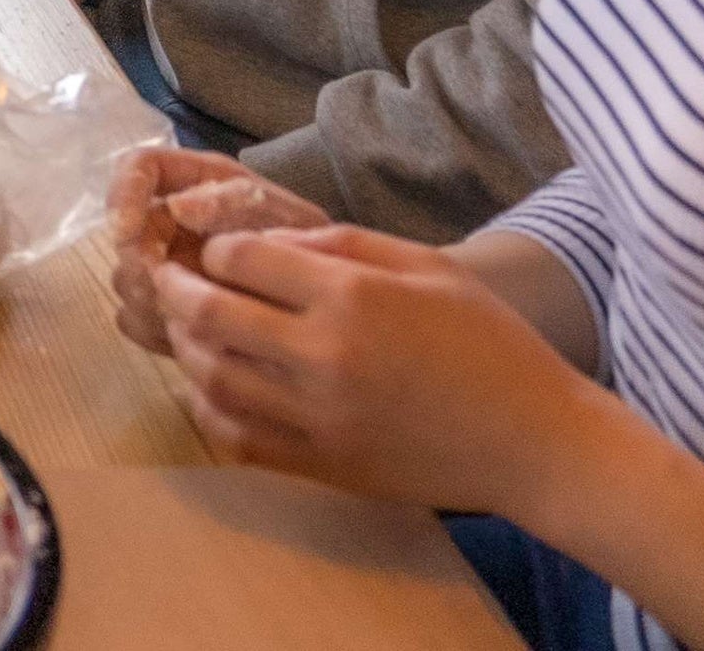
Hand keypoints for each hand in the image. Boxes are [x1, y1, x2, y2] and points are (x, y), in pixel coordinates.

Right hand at [110, 146, 324, 355]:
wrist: (324, 301)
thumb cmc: (308, 248)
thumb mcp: (282, 215)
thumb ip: (233, 202)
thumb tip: (178, 206)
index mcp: (194, 181)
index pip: (137, 166)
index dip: (124, 194)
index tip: (128, 232)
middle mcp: (170, 219)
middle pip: (123, 234)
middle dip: (141, 263)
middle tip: (171, 288)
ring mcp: (164, 264)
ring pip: (123, 279)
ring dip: (148, 298)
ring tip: (190, 315)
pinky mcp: (166, 307)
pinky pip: (132, 318)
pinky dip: (153, 328)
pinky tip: (187, 336)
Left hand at [154, 225, 617, 518]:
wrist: (537, 442)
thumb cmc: (490, 342)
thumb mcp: (425, 265)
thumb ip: (342, 244)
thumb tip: (269, 239)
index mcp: (350, 297)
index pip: (242, 258)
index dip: (214, 247)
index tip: (210, 248)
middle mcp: (323, 355)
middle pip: (210, 316)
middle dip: (175, 291)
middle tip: (166, 282)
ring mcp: (319, 417)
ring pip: (213, 379)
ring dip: (185, 350)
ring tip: (185, 331)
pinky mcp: (324, 465)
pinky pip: (239, 438)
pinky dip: (209, 411)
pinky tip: (209, 390)